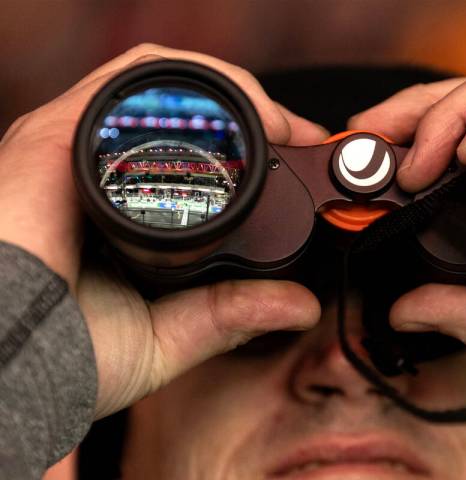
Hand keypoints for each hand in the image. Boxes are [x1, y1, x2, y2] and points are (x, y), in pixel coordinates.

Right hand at [0, 44, 324, 417]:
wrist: (10, 370)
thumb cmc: (67, 360)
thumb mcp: (168, 334)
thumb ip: (228, 314)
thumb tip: (296, 306)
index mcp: (118, 206)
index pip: (186, 152)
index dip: (248, 146)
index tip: (299, 160)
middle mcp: (95, 169)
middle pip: (181, 112)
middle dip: (250, 114)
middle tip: (298, 139)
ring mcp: (74, 147)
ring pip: (163, 86)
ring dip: (234, 94)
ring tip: (283, 126)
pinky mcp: (56, 134)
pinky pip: (133, 81)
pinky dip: (199, 84)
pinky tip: (248, 112)